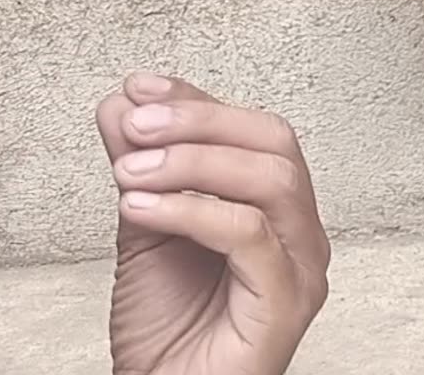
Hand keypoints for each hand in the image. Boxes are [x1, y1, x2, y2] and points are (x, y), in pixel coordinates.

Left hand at [96, 72, 330, 374]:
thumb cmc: (167, 332)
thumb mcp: (143, 227)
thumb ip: (141, 167)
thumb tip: (123, 105)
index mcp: (278, 210)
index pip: (255, 130)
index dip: (198, 100)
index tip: (139, 89)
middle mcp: (300, 234)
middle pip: (275, 142)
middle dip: (199, 121)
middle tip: (134, 127)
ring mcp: (300, 268)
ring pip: (271, 180)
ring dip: (192, 162)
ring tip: (129, 171)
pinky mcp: (285, 303)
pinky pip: (250, 235)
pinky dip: (191, 210)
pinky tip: (140, 207)